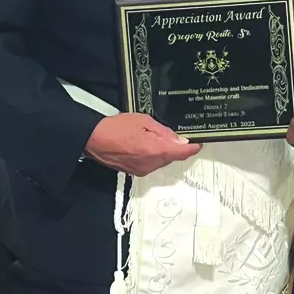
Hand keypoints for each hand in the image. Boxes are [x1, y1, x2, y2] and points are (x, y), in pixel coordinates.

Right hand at [85, 114, 201, 175]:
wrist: (93, 139)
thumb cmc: (116, 127)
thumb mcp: (143, 121)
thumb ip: (164, 132)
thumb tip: (180, 141)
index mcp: (155, 151)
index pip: (181, 153)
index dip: (193, 148)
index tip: (199, 143)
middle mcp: (151, 165)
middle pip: (172, 157)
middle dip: (174, 146)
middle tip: (172, 133)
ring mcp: (143, 170)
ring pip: (162, 161)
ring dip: (162, 151)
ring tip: (151, 136)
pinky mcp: (135, 172)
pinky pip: (151, 164)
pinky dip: (152, 155)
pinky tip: (144, 144)